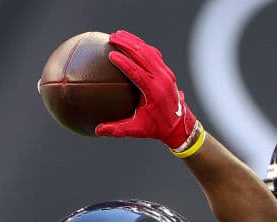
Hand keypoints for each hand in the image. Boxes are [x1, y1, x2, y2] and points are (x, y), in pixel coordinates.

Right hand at [95, 30, 198, 150]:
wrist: (179, 125)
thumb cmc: (156, 128)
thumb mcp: (137, 130)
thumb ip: (117, 129)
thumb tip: (98, 131)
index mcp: (154, 92)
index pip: (137, 72)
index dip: (124, 62)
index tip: (111, 54)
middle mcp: (161, 79)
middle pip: (143, 55)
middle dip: (126, 44)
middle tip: (111, 38)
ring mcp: (166, 73)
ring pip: (149, 51)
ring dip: (133, 41)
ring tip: (118, 35)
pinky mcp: (167, 71)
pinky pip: (153, 54)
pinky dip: (142, 46)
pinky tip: (131, 42)